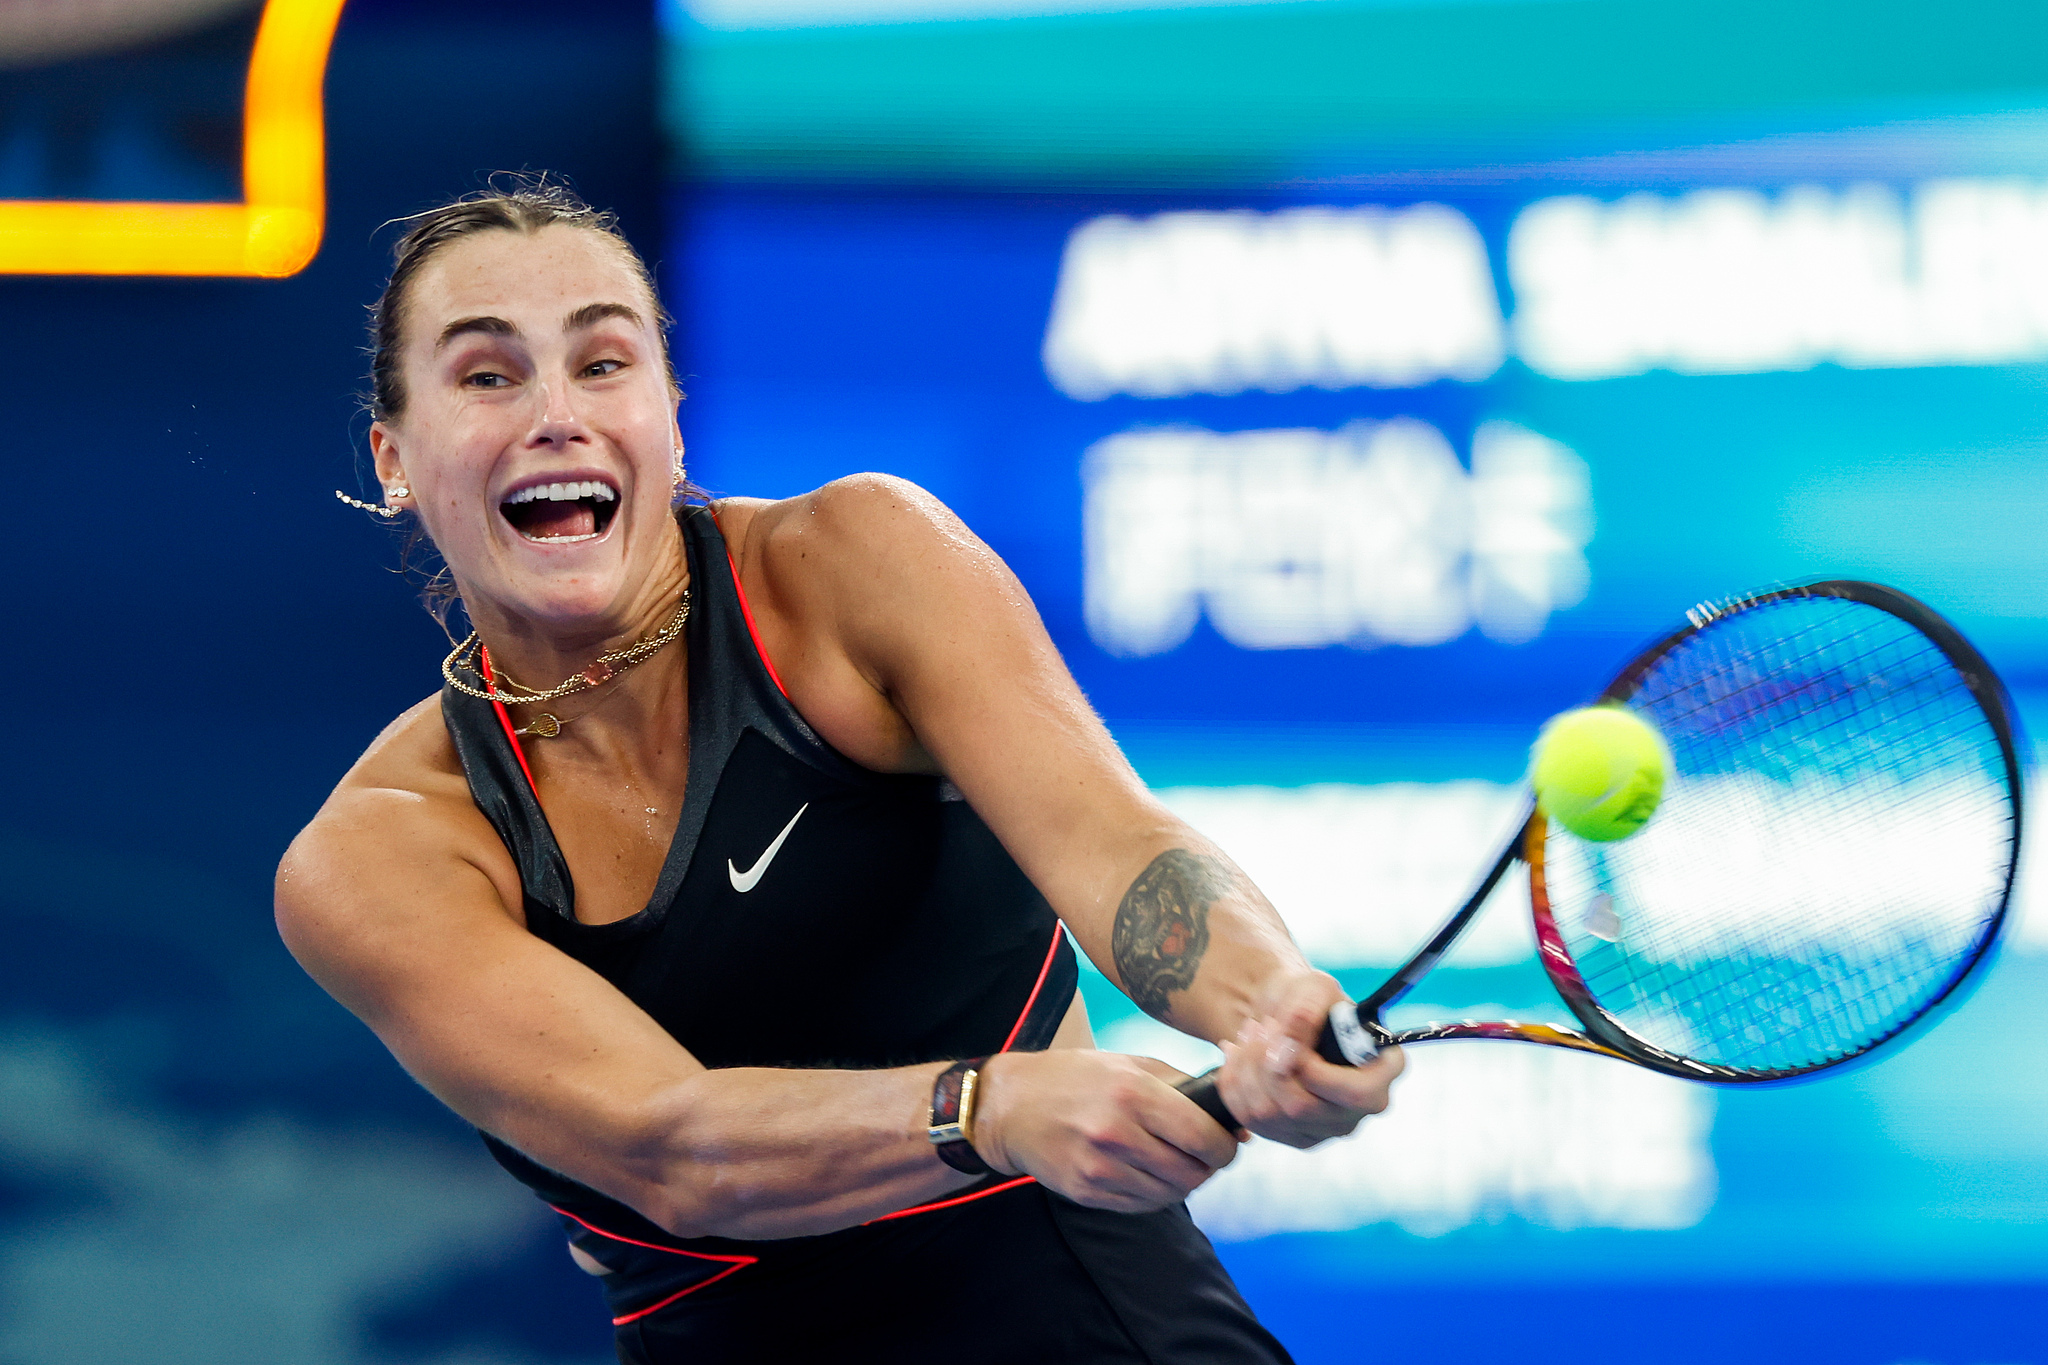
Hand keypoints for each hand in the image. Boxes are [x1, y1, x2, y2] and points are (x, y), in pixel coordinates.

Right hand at [971, 1050, 1240, 1212]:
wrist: (1011, 1106)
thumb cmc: (1075, 1078)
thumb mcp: (1128, 1064)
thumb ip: (1184, 1087)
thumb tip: (1235, 1123)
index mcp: (1133, 1093)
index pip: (1202, 1136)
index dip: (1225, 1147)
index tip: (1226, 1145)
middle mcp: (1116, 1133)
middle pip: (1190, 1172)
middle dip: (1206, 1167)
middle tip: (1202, 1156)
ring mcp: (1099, 1167)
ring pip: (1168, 1194)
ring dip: (1181, 1183)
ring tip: (1174, 1163)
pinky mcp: (1086, 1192)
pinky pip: (1140, 1206)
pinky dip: (1154, 1194)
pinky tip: (1146, 1173)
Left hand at [1215, 970, 1403, 1148]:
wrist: (1288, 1014)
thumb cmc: (1310, 999)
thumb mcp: (1312, 988)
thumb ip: (1304, 1011)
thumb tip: (1285, 1047)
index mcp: (1384, 1071)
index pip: (1356, 1093)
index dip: (1312, 1070)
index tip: (1285, 1035)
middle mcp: (1361, 1109)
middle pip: (1301, 1108)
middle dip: (1266, 1063)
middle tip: (1259, 1026)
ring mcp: (1326, 1128)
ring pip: (1269, 1115)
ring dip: (1246, 1069)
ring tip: (1249, 1035)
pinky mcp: (1293, 1136)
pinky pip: (1250, 1119)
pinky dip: (1233, 1083)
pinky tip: (1237, 1056)